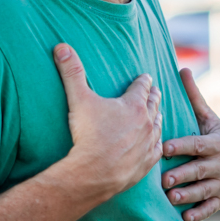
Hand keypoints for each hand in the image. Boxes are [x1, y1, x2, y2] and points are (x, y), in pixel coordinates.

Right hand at [53, 43, 162, 200]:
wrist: (93, 173)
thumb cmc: (88, 135)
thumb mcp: (78, 99)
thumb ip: (72, 72)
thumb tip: (61, 46)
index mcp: (133, 105)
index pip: (142, 87)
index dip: (144, 80)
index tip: (146, 76)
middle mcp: (146, 122)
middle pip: (154, 104)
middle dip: (154, 96)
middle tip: (155, 91)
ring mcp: (148, 143)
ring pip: (158, 126)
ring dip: (158, 117)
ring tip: (158, 113)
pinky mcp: (146, 163)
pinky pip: (157, 150)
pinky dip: (158, 144)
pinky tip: (157, 144)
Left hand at [161, 68, 219, 220]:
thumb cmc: (216, 137)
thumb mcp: (209, 118)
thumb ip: (194, 98)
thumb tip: (182, 69)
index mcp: (219, 142)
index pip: (198, 144)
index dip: (182, 146)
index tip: (164, 148)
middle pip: (201, 170)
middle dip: (183, 175)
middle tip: (164, 179)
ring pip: (205, 190)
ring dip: (188, 195)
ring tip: (171, 197)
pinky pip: (212, 208)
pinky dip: (200, 213)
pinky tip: (186, 217)